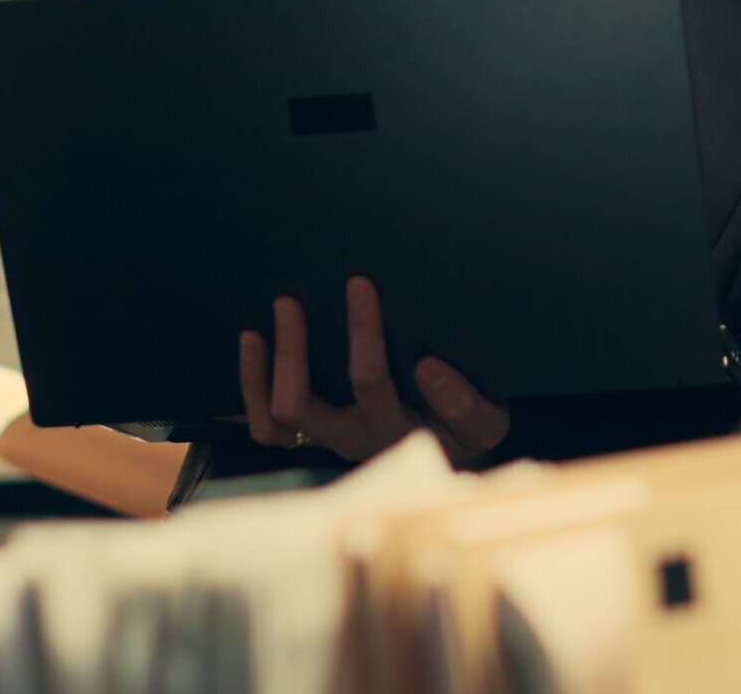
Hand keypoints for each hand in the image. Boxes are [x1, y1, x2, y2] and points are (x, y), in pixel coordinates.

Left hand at [238, 274, 509, 466]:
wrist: (454, 455)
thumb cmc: (469, 426)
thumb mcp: (486, 419)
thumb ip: (464, 403)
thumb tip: (426, 367)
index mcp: (396, 430)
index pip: (372, 385)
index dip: (362, 337)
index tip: (360, 284)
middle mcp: (355, 438)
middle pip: (305, 405)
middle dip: (294, 350)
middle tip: (294, 299)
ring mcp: (330, 437)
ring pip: (279, 417)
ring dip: (270, 365)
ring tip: (279, 310)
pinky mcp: (312, 434)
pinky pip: (268, 425)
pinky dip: (254, 383)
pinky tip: (253, 338)